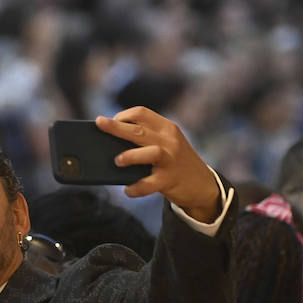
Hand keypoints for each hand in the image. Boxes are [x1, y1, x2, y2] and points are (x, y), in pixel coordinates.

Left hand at [96, 106, 219, 220]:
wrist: (203, 184)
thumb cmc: (176, 163)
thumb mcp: (168, 144)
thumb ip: (148, 140)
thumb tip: (111, 145)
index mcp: (167, 128)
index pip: (142, 113)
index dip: (123, 115)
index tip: (110, 121)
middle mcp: (170, 141)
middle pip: (139, 130)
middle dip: (116, 127)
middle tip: (100, 124)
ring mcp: (171, 160)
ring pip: (150, 152)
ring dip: (130, 156)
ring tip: (118, 161)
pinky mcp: (169, 180)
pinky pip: (149, 184)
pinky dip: (136, 188)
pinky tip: (128, 190)